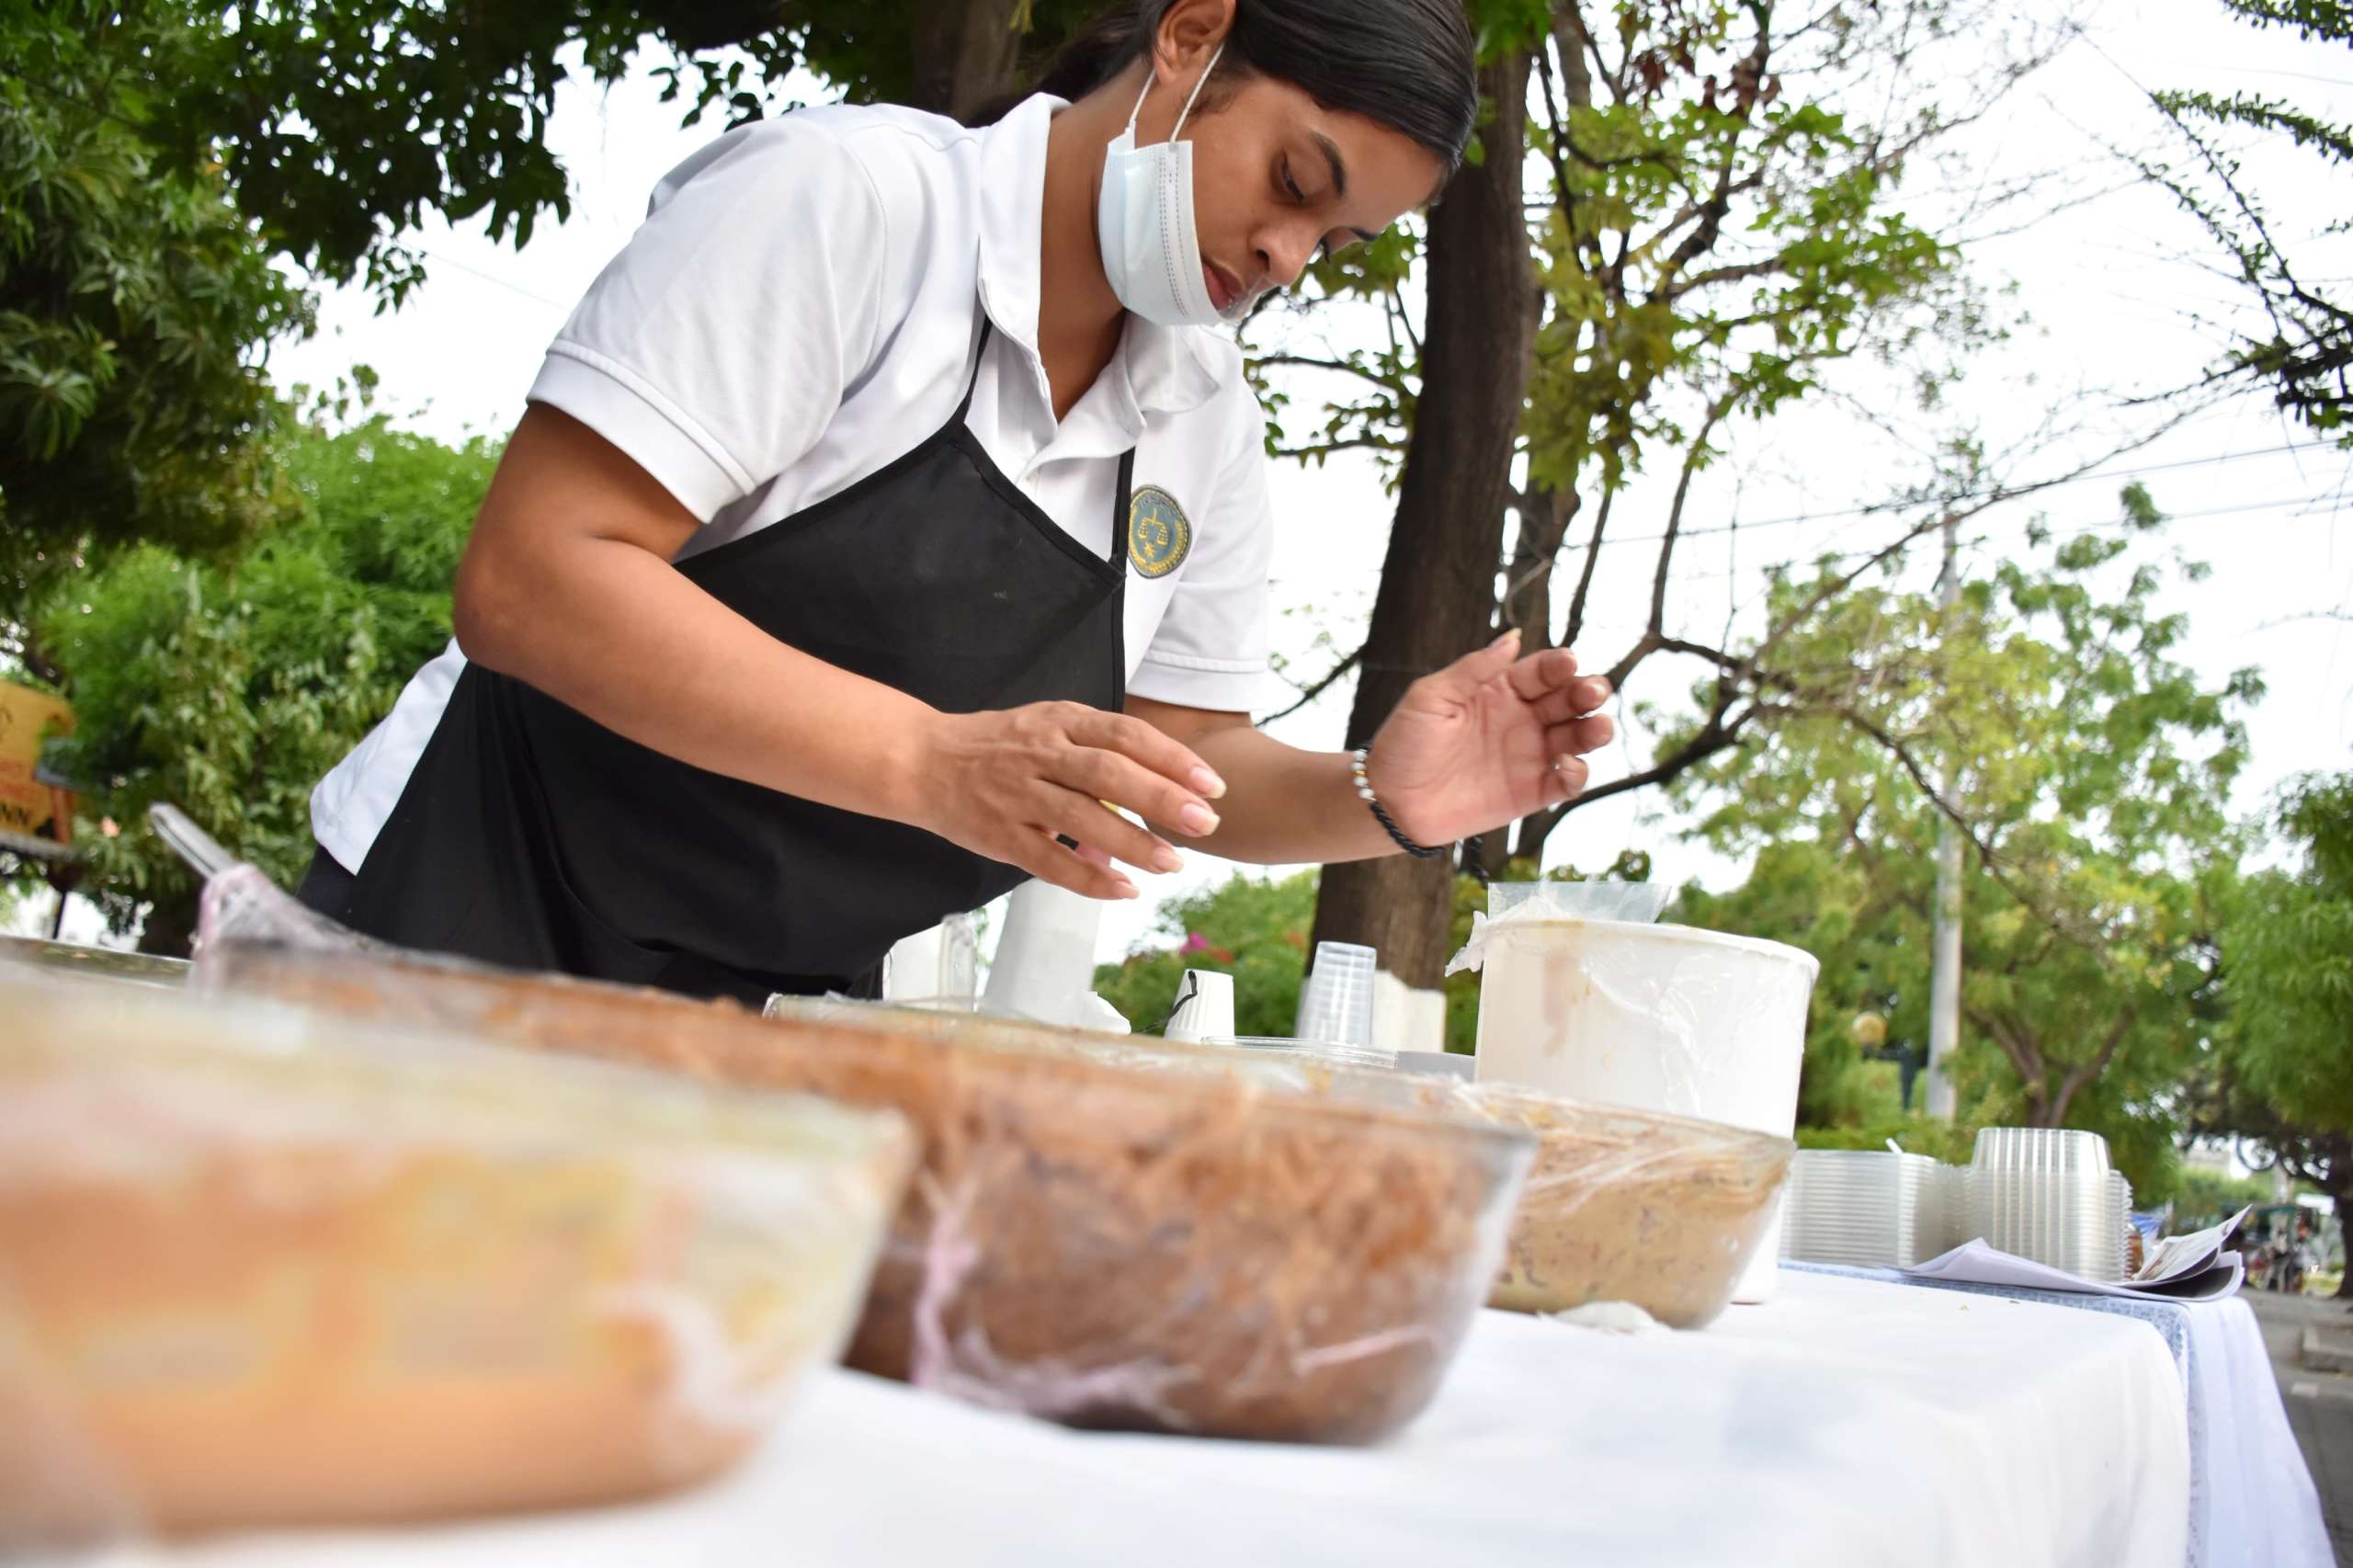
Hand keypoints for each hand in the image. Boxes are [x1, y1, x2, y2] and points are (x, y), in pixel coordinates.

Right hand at [910, 702, 1225, 899]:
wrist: (922, 761)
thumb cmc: (1000, 746)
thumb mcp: (1049, 726)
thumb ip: (1099, 749)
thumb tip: (1162, 787)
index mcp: (1059, 722)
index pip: (1126, 734)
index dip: (1173, 759)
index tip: (1213, 785)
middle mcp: (1040, 754)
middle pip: (1110, 773)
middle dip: (1163, 799)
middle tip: (1206, 824)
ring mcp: (1017, 795)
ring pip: (1082, 818)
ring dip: (1133, 843)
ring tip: (1173, 863)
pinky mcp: (999, 835)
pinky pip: (1049, 861)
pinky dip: (1089, 878)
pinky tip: (1123, 890)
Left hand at [1366, 630, 1613, 845]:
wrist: (1389, 801)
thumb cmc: (1403, 744)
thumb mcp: (1431, 697)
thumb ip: (1473, 669)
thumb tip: (1512, 638)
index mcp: (1500, 690)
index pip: (1541, 671)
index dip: (1558, 665)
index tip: (1567, 663)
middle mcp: (1521, 719)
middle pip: (1568, 700)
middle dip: (1587, 692)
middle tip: (1592, 691)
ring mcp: (1528, 755)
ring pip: (1576, 737)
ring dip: (1594, 730)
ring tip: (1598, 727)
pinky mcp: (1530, 792)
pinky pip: (1566, 782)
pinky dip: (1577, 773)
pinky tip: (1570, 765)